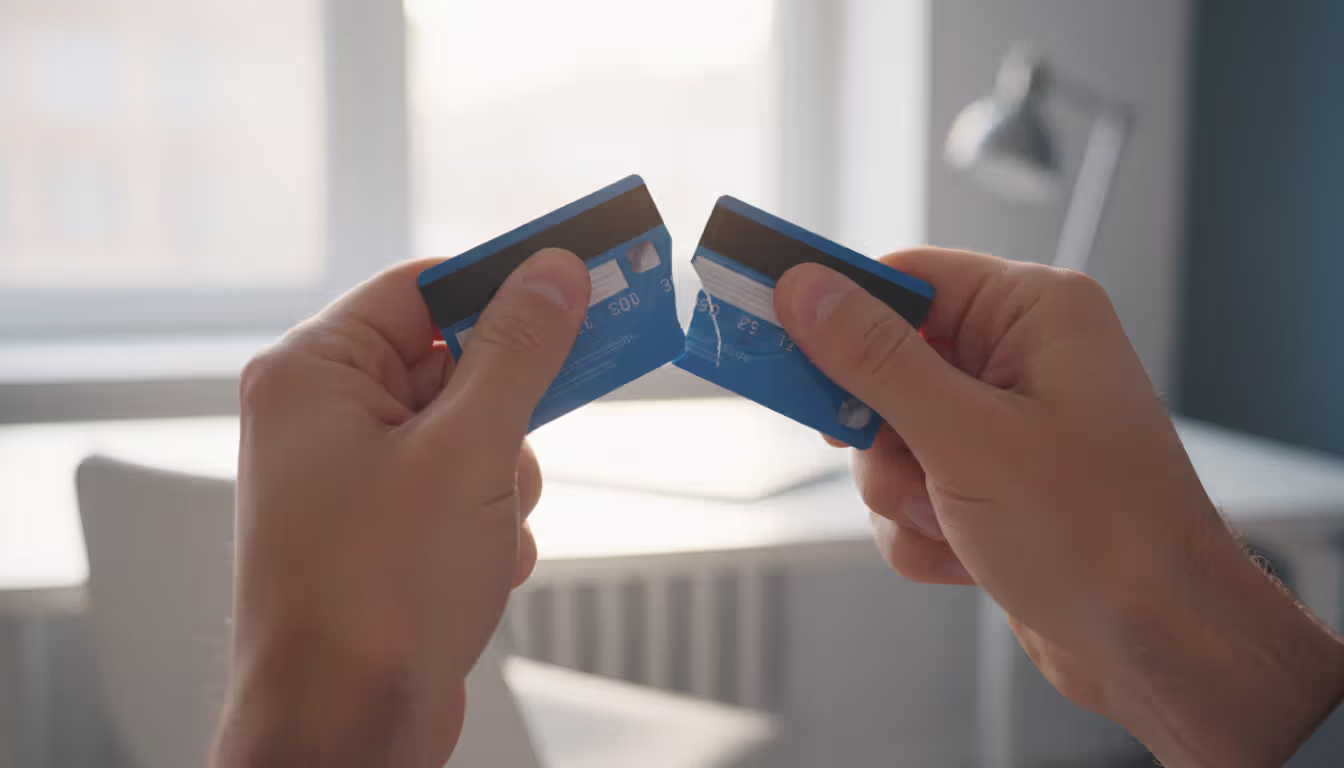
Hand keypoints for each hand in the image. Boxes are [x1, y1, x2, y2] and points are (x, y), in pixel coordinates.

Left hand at [213, 249, 590, 767]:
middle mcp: (324, 415)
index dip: (504, 285)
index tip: (577, 281)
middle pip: (455, 361)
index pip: (424, 287)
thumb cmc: (374, 597)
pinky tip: (477, 566)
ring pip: (472, 430)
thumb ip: (518, 351)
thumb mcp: (469, 452)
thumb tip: (554, 273)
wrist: (344, 729)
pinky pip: (463, 485)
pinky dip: (489, 519)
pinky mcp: (383, 525)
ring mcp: (353, 474)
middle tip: (532, 434)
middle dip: (506, 413)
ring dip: (503, 478)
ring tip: (484, 530)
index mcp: (316, 372)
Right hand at [774, 248, 1343, 767]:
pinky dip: (922, 528)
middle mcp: (1021, 360)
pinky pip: (913, 487)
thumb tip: (808, 292)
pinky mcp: (992, 482)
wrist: (1160, 647)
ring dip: (901, 493)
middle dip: (879, 435)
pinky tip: (967, 555)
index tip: (772, 330)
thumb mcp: (967, 438)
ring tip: (953, 522)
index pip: (904, 278)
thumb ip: (876, 360)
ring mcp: (1006, 425)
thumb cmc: (1101, 537)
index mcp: (1033, 315)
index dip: (835, 307)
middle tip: (900, 465)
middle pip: (885, 363)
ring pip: (889, 437)